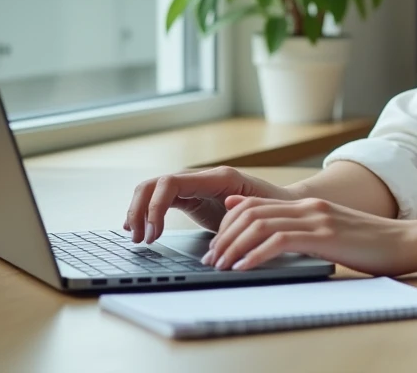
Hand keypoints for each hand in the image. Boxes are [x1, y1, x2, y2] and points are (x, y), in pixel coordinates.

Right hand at [123, 166, 290, 243]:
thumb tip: (225, 215)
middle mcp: (200, 177)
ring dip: (139, 211)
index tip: (153, 234)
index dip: (155, 208)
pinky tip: (139, 228)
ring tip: (136, 237)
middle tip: (139, 238)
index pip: (170, 183)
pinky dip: (146, 212)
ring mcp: (193, 185)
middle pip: (154, 184)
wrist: (279, 204)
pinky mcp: (190, 196)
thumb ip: (239, 210)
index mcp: (216, 178)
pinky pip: (161, 198)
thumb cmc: (270, 208)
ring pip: (152, 189)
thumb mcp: (255, 211)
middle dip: (140, 210)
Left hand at [202, 194, 416, 275]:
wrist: (405, 241)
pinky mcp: (324, 235)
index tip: (216, 246)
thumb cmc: (371, 244)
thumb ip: (302, 230)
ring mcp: (316, 219)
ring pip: (259, 225)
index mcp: (308, 205)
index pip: (253, 204)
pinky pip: (278, 241)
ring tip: (221, 267)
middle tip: (211, 260)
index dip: (228, 224)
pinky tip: (244, 269)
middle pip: (250, 213)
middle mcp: (309, 206)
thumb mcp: (331, 232)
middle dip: (224, 237)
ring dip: (233, 247)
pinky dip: (255, 255)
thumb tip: (269, 236)